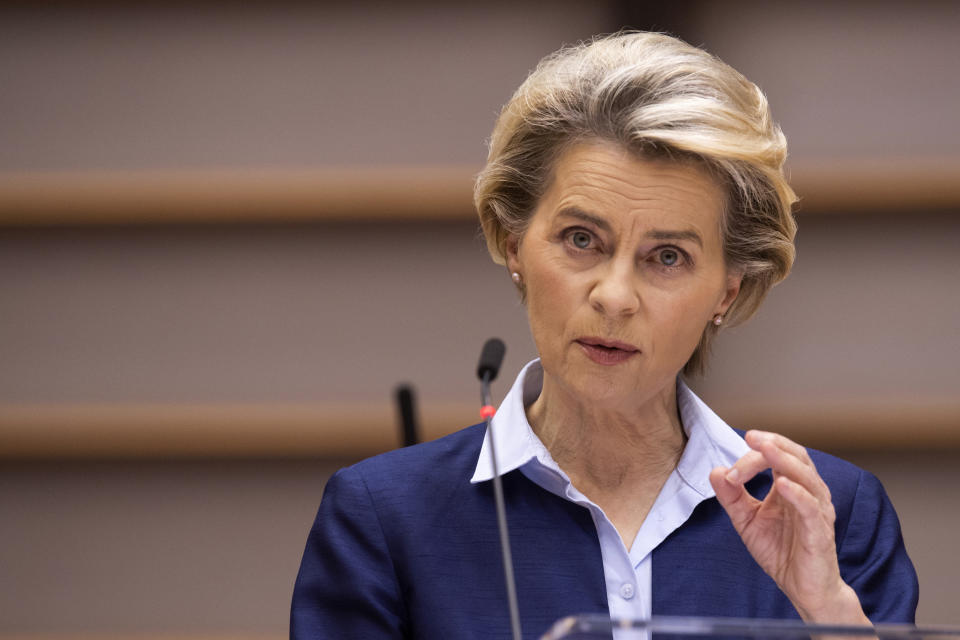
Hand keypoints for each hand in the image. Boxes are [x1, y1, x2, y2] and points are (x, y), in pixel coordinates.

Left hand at [708, 430, 868, 624]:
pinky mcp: (820, 532)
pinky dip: (798, 494)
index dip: (753, 457)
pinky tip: (782, 484)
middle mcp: (808, 493)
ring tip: (765, 450)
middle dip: (773, 445)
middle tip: (751, 437)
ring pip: (807, 477)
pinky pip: (811, 508)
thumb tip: (715, 471)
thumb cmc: (781, 552)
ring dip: (784, 461)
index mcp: (791, 487)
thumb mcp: (747, 520)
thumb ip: (731, 496)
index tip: (730, 470)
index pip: (777, 457)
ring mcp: (817, 511)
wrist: (803, 589)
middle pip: (796, 457)